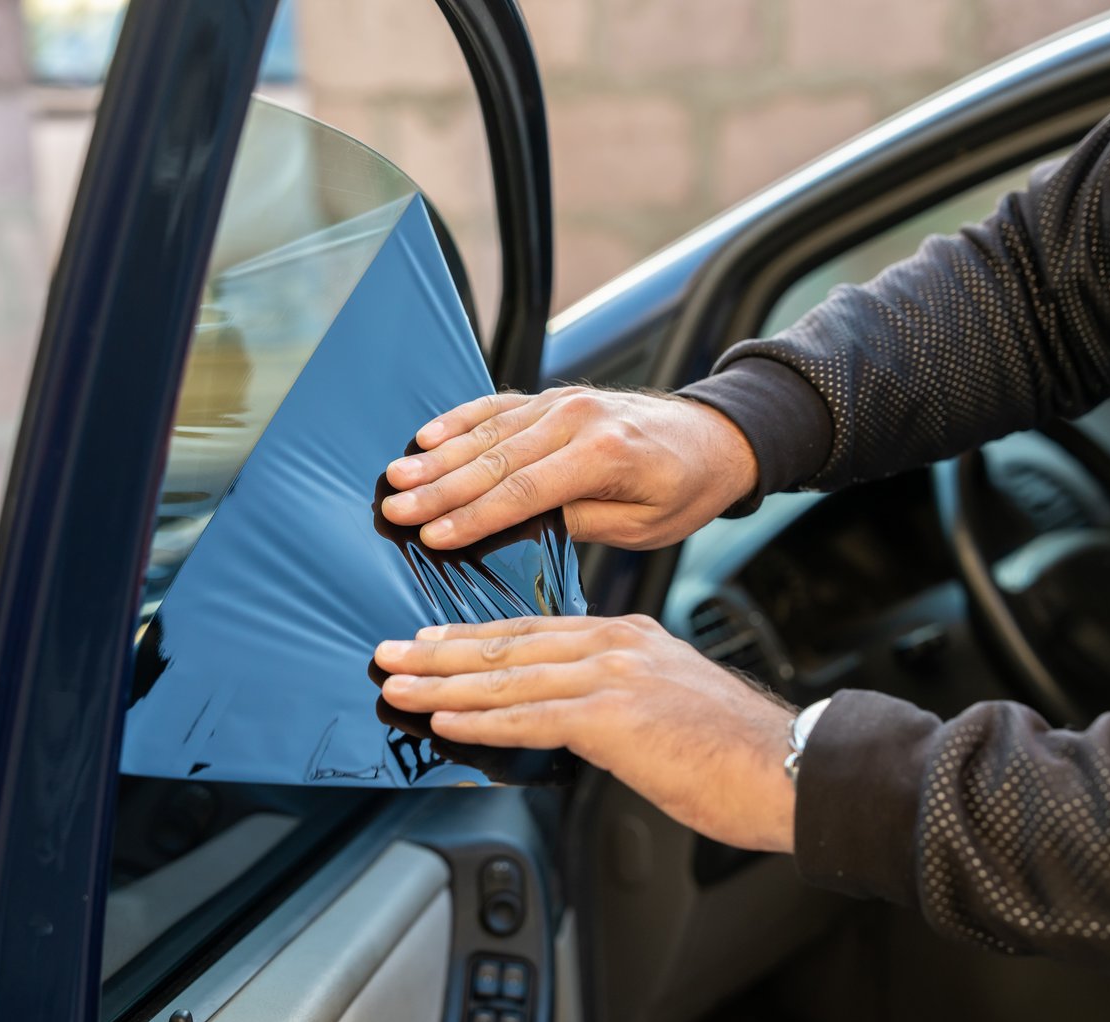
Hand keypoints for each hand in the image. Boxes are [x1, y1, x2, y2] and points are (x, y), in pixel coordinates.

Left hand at [375, 614, 796, 852]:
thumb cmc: (738, 753)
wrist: (791, 768)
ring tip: (400, 685)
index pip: (535, 631)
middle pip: (510, 645)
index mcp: (630, 636)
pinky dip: (482, 718)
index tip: (432, 642)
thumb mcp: (671, 704)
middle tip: (391, 655)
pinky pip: (531, 715)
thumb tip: (570, 717)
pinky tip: (446, 719)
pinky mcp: (614, 716)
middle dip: (442, 653)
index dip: (475, 638)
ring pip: (509, 676)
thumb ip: (619, 699)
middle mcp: (617, 644)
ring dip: (445, 684)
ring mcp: (614, 676)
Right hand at [380, 386, 757, 550]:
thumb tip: (518, 528)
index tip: (432, 536)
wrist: (715, 438)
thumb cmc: (684, 490)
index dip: (473, 516)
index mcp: (604, 454)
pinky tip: (426, 435)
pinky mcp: (555, 397)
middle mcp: (578, 419)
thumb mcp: (644, 525)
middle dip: (440, 488)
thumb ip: (581, 521)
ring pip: (489, 431)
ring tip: (396, 477)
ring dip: (438, 456)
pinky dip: (461, 419)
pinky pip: (500, 407)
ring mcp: (564, 402)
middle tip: (394, 509)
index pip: (524, 491)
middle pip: (495, 459)